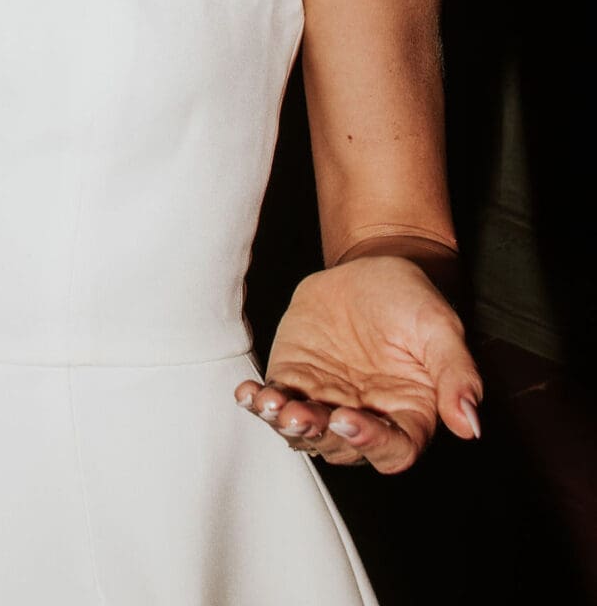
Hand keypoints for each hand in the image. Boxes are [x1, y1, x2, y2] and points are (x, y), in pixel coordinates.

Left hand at [235, 255, 481, 472]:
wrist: (368, 270)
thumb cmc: (409, 301)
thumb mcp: (438, 328)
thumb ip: (456, 375)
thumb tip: (470, 424)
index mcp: (408, 416)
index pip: (393, 448)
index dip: (371, 442)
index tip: (350, 419)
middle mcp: (366, 420)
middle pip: (342, 447)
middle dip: (318, 433)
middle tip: (299, 414)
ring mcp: (328, 404)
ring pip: (305, 433)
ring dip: (285, 424)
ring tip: (271, 404)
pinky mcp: (295, 382)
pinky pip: (276, 402)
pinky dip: (260, 402)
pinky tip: (248, 394)